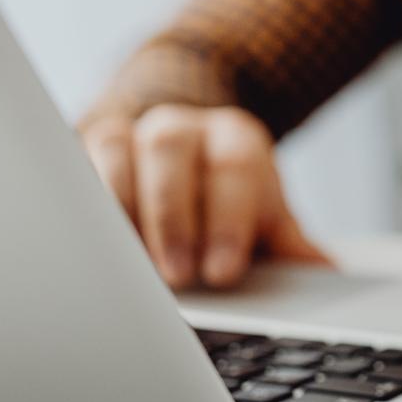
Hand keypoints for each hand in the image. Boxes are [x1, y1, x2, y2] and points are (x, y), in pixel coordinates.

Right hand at [77, 104, 328, 288]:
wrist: (180, 156)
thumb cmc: (222, 201)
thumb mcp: (261, 219)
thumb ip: (288, 244)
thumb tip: (325, 273)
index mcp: (233, 136)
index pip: (234, 164)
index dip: (229, 219)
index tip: (223, 271)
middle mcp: (179, 124)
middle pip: (171, 149)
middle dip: (174, 217)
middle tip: (178, 276)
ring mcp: (128, 132)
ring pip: (117, 150)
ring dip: (124, 213)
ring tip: (133, 270)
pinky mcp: (84, 150)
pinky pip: (76, 167)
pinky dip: (85, 208)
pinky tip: (93, 249)